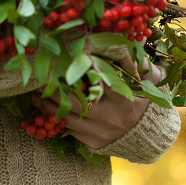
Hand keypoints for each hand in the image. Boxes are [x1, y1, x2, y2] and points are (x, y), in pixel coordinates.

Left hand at [33, 53, 162, 150]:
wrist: (150, 135)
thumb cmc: (144, 99)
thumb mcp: (145, 79)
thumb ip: (132, 61)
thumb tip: (119, 40)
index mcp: (123, 100)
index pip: (101, 81)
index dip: (85, 68)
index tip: (68, 55)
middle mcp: (111, 119)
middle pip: (75, 104)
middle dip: (55, 92)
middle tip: (39, 80)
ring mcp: (101, 134)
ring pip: (68, 120)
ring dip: (49, 107)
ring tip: (35, 96)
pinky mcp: (94, 144)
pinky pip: (71, 132)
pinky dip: (58, 120)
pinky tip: (46, 110)